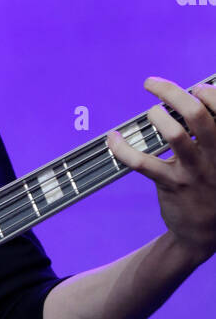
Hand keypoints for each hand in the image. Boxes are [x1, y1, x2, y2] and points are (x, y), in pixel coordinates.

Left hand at [107, 77, 215, 265]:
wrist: (205, 234)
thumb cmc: (212, 185)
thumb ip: (211, 133)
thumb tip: (194, 97)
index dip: (209, 92)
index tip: (196, 88)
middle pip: (197, 114)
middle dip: (171, 92)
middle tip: (151, 84)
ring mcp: (193, 171)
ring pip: (174, 134)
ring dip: (156, 116)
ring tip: (151, 113)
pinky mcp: (171, 185)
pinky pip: (142, 163)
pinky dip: (122, 148)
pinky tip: (113, 138)